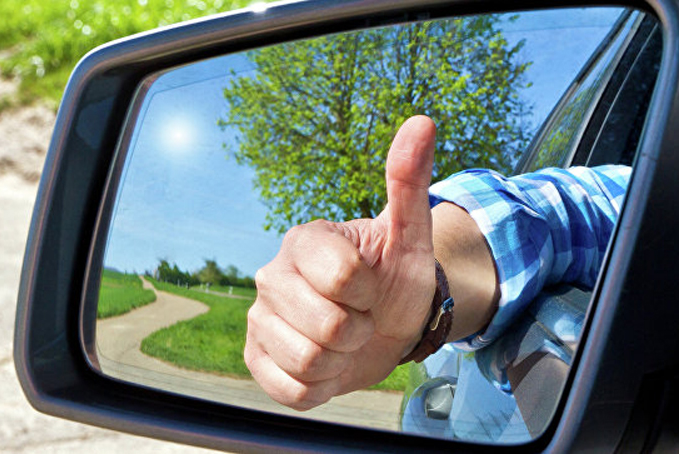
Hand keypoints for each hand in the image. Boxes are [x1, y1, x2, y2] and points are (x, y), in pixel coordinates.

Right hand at [245, 116, 436, 409]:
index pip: (343, 278)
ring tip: (344, 340)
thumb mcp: (410, 235)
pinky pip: (292, 390)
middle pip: (328, 327)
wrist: (385, 326)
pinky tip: (326, 363)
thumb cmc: (395, 279)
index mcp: (304, 241)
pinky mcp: (256, 361)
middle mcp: (271, 277)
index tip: (371, 286)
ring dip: (342, 360)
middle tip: (361, 316)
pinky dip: (321, 386)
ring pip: (309, 361)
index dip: (370, 292)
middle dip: (360, 330)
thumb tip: (422, 122)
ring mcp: (260, 320)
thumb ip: (408, 180)